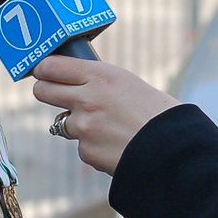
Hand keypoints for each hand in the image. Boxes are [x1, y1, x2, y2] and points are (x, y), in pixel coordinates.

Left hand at [31, 56, 179, 175]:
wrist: (174, 149)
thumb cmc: (159, 114)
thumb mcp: (129, 85)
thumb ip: (100, 83)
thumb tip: (80, 82)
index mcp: (100, 75)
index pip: (52, 66)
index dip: (44, 69)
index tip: (43, 71)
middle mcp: (86, 98)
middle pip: (43, 91)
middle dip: (46, 91)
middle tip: (55, 93)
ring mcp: (83, 127)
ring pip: (64, 122)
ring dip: (78, 124)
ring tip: (108, 127)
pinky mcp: (86, 151)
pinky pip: (81, 146)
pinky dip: (94, 146)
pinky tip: (116, 145)